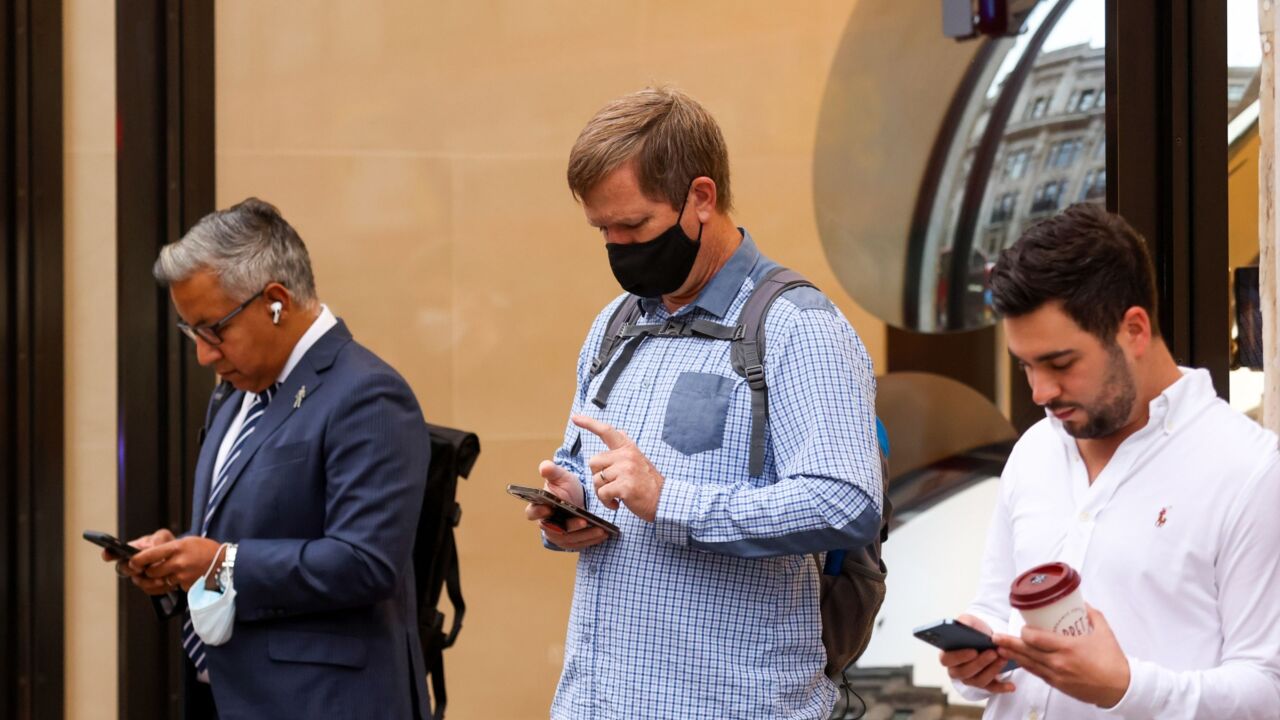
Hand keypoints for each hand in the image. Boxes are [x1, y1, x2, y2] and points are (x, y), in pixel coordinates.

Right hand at [106, 528, 174, 594]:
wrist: (178, 558)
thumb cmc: (166, 545)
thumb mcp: (163, 537)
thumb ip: (157, 540)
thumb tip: (151, 547)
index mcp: (132, 550)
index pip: (114, 552)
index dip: (108, 554)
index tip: (107, 555)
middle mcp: (132, 564)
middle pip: (124, 569)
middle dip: (131, 569)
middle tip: (141, 567)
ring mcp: (140, 576)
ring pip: (138, 582)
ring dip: (148, 581)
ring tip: (161, 579)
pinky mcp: (150, 586)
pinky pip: (150, 590)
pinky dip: (159, 588)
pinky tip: (168, 583)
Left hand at [130, 536, 224, 593]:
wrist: (224, 563)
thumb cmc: (206, 550)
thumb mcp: (187, 542)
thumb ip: (169, 549)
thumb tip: (151, 556)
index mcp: (177, 548)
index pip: (149, 555)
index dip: (137, 560)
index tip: (132, 562)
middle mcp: (178, 562)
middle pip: (151, 572)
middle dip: (146, 572)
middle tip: (145, 571)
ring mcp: (181, 576)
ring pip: (159, 581)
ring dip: (155, 580)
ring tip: (156, 576)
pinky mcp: (185, 586)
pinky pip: (170, 587)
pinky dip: (168, 585)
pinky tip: (173, 580)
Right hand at [527, 460, 607, 550]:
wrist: (578, 498)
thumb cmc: (565, 487)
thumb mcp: (560, 477)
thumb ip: (552, 471)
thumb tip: (544, 467)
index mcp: (539, 508)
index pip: (532, 512)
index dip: (538, 512)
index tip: (548, 508)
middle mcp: (546, 525)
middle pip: (555, 529)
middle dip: (570, 526)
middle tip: (584, 521)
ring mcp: (558, 536)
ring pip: (570, 539)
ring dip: (585, 535)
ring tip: (601, 529)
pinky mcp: (570, 542)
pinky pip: (580, 544)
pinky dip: (592, 540)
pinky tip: (604, 534)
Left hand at [574, 414, 664, 522]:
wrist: (664, 500)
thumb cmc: (648, 483)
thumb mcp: (639, 459)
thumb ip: (626, 448)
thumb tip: (620, 432)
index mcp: (628, 449)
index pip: (606, 431)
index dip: (589, 423)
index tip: (575, 418)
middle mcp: (626, 456)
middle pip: (593, 462)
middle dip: (597, 476)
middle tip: (610, 486)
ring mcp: (626, 470)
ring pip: (596, 480)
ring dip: (602, 493)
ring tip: (615, 497)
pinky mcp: (625, 486)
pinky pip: (602, 493)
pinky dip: (606, 502)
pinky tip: (617, 504)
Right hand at [940, 614, 1015, 694]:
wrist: (986, 638)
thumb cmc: (974, 630)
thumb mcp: (968, 621)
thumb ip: (964, 622)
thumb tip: (963, 625)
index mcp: (947, 655)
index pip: (946, 660)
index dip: (959, 657)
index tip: (973, 651)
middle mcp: (955, 670)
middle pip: (964, 672)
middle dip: (980, 663)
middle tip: (993, 653)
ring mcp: (969, 679)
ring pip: (978, 681)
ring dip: (992, 671)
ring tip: (1003, 659)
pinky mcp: (983, 684)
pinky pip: (991, 689)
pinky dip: (1001, 688)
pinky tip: (1011, 686)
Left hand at [993, 605, 1129, 707]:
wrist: (1120, 688)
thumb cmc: (1113, 661)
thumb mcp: (1103, 631)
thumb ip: (1092, 614)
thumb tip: (1082, 603)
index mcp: (1067, 647)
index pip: (1036, 639)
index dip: (1024, 633)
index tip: (1022, 628)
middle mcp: (1059, 662)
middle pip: (1027, 652)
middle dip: (1009, 644)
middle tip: (995, 638)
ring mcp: (1057, 676)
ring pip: (1029, 665)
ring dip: (1013, 656)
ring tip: (999, 650)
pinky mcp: (1059, 685)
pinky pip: (1038, 674)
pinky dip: (1027, 667)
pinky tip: (1019, 662)